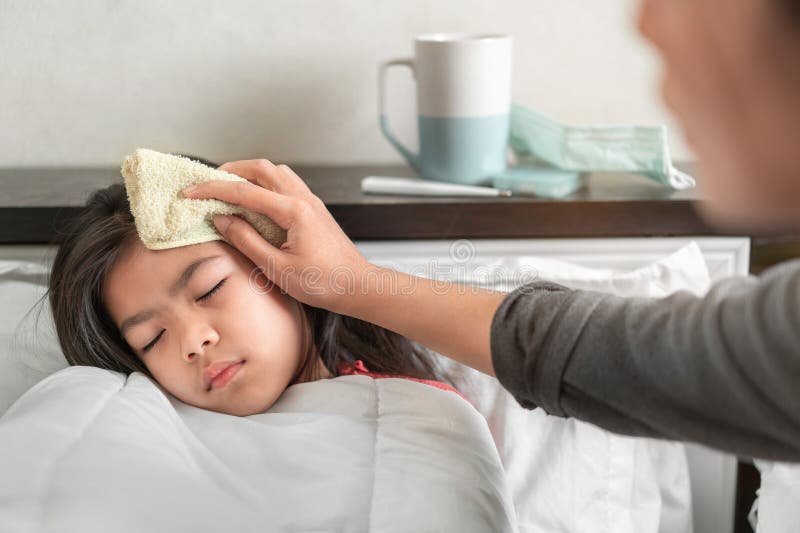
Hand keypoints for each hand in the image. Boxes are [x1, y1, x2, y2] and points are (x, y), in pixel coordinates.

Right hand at [181, 159, 370, 313]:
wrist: (358, 286)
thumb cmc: (324, 283)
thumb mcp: (277, 268)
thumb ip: (246, 241)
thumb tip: (222, 220)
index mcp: (294, 211)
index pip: (245, 191)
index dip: (213, 189)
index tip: (190, 192)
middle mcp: (304, 199)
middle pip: (262, 168)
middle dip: (231, 170)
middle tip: (208, 182)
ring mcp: (311, 202)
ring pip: (276, 172)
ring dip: (250, 174)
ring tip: (229, 188)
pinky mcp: (314, 210)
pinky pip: (286, 185)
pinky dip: (265, 184)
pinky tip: (255, 201)